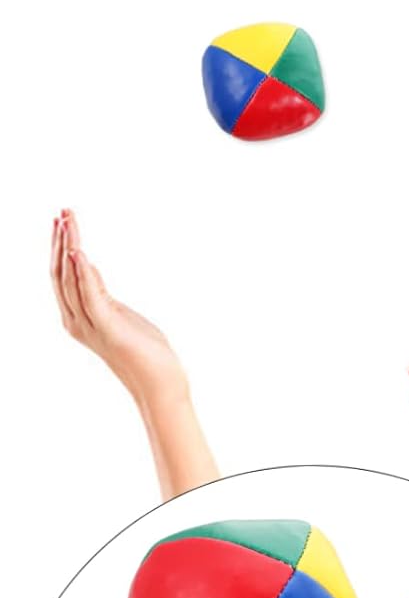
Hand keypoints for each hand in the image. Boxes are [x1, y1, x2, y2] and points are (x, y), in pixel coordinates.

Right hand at [50, 209, 189, 405]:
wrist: (160, 384)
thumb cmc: (145, 352)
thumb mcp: (120, 316)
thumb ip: (101, 295)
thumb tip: (88, 267)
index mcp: (78, 317)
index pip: (61, 275)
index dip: (59, 247)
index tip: (63, 220)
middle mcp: (77, 321)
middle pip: (60, 274)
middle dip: (61, 241)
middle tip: (62, 213)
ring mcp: (91, 327)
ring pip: (71, 281)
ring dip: (70, 249)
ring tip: (69, 223)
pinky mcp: (109, 330)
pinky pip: (91, 297)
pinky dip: (84, 273)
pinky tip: (80, 253)